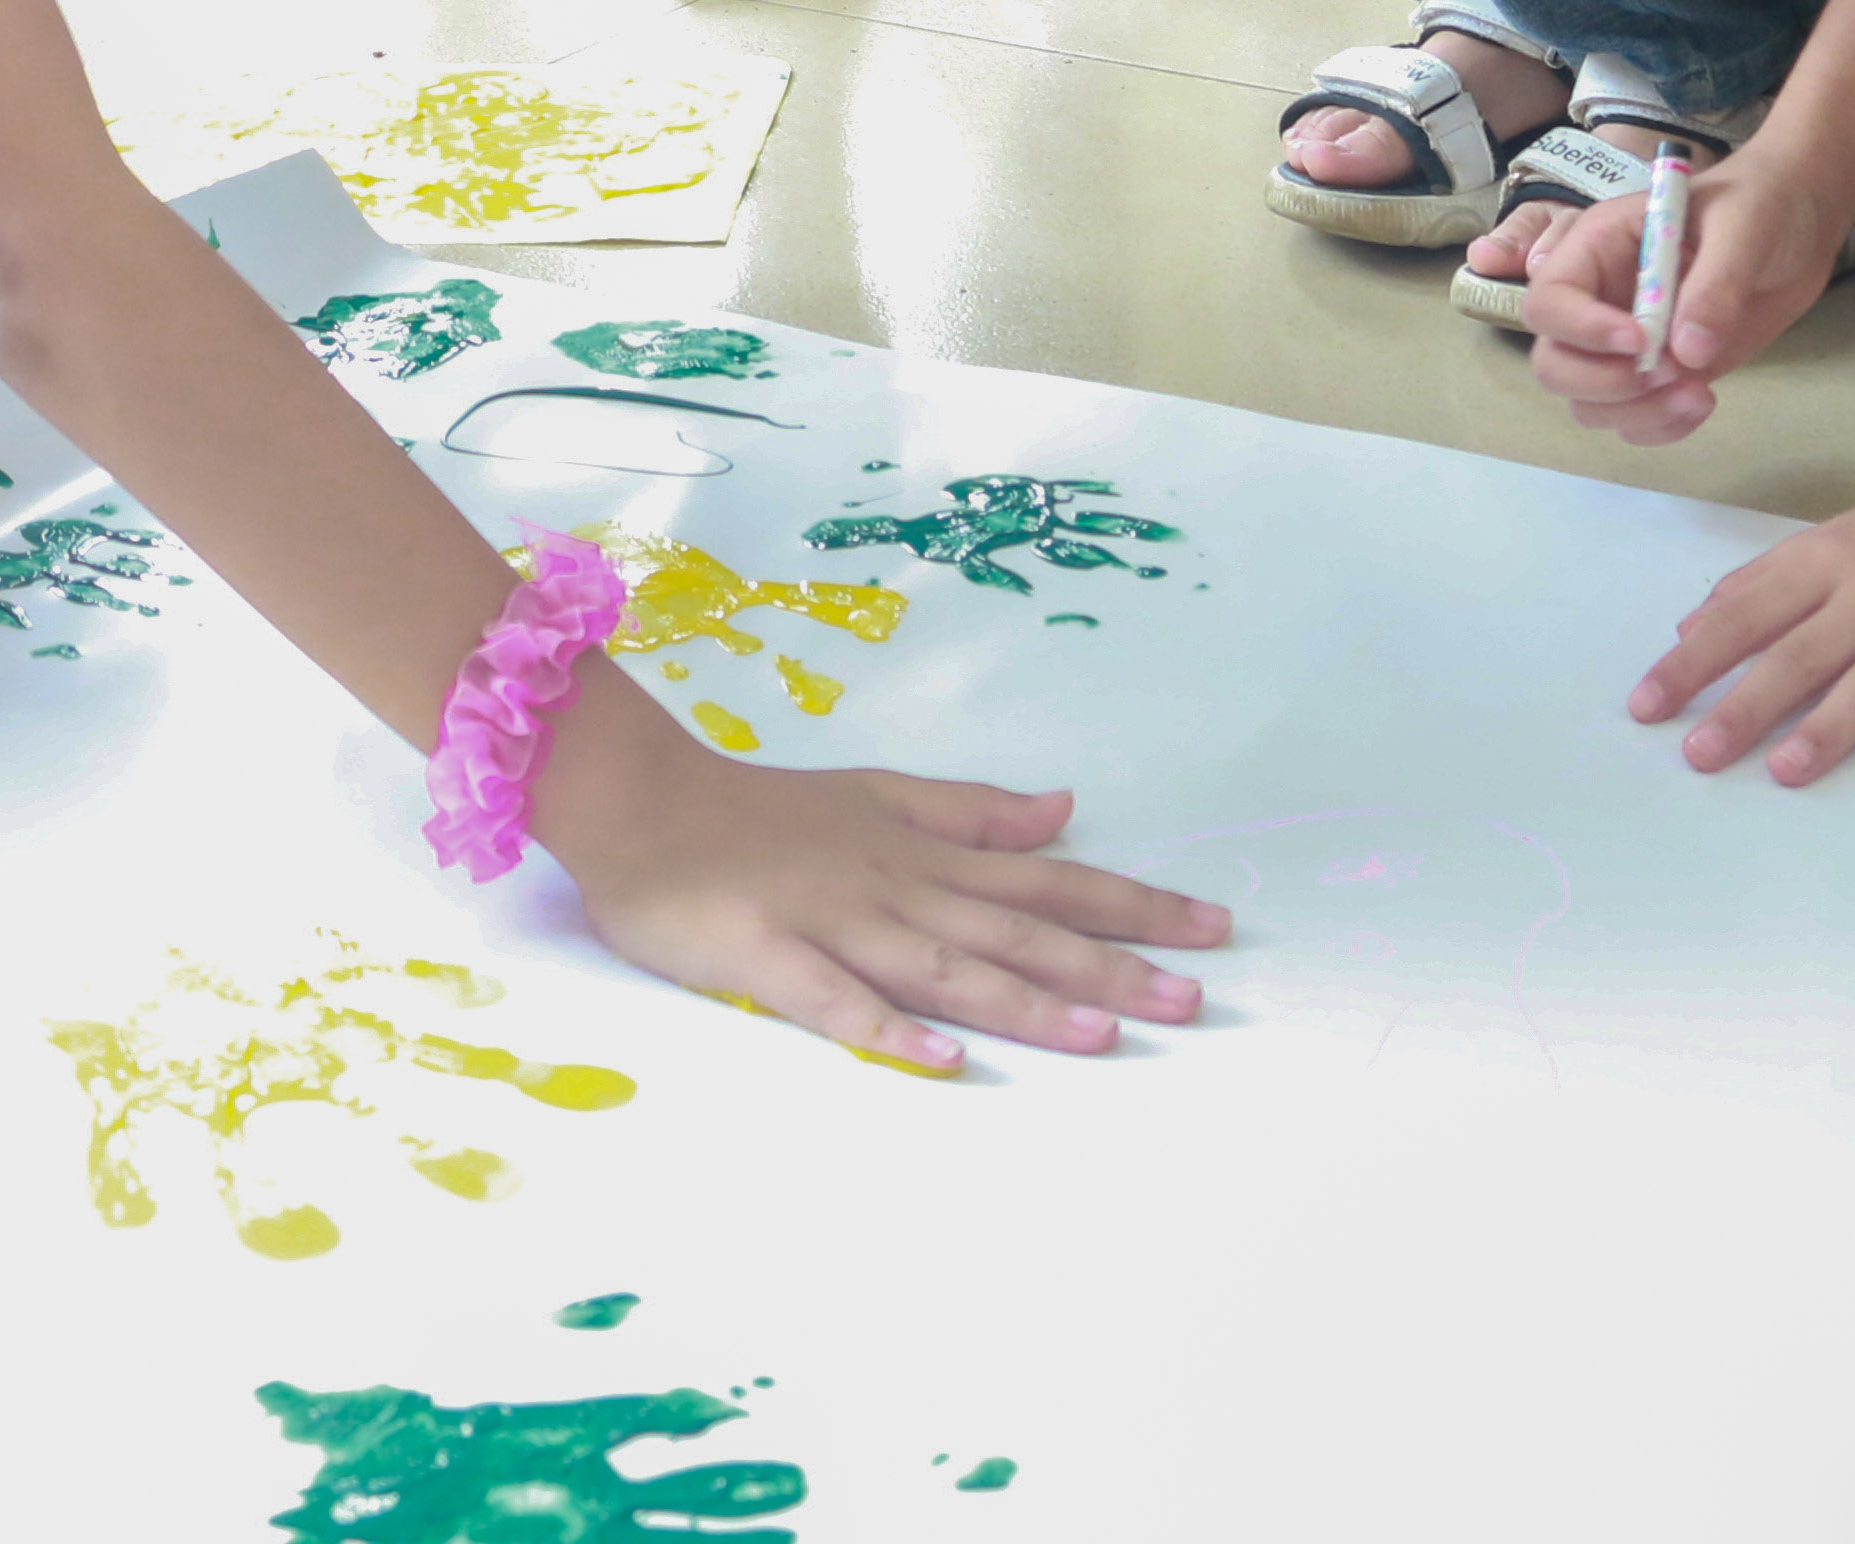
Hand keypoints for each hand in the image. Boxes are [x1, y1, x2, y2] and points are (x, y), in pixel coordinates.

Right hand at [557, 752, 1228, 1068]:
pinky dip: (887, 1027)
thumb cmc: (761, 810)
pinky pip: (834, 999)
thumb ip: (970, 811)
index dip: (1131, 906)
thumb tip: (1064, 810)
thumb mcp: (878, 794)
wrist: (641, 803)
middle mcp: (895, 885)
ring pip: (943, 965)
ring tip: (1100, 1034)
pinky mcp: (768, 956)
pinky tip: (939, 1059)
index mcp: (923, 853)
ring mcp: (834, 921)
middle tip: (1192, 1000)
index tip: (1213, 929)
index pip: (1048, 883)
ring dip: (1022, 1001)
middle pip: (1016, 930)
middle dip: (1107, 965)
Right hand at [1518, 138, 1850, 442]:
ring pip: (1589, 403)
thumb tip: (1688, 354)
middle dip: (1601, 384)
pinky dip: (1660, 428)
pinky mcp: (1661, 375)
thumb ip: (1714, 284)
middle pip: (1554, 362)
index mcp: (1598, 247)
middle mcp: (1600, 300)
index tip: (1640, 342)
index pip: (1549, 300)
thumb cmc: (1761, 204)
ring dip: (1637, 412)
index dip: (1581, 329)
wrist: (1799, 228)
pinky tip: (1703, 402)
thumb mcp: (1743, 226)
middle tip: (1666, 375)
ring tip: (1699, 393)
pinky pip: (1633, 420)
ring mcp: (1628, 344)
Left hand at [1631, 470, 1854, 783]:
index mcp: (1828, 560)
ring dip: (1829, 727)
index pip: (1746, 614)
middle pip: (1800, 653)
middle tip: (1699, 754)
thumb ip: (1765, 582)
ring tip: (1784, 771)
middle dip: (1745, 705)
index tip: (1646, 705)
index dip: (1694, 661)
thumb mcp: (1839, 539)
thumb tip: (1691, 626)